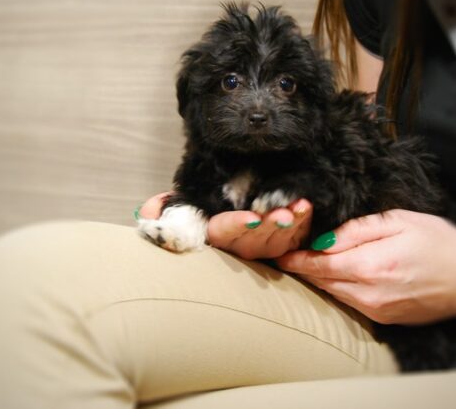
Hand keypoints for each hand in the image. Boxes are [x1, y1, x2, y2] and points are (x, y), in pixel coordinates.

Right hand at [137, 193, 312, 259]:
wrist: (229, 213)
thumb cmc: (199, 213)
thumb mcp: (179, 209)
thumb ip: (163, 208)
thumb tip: (148, 210)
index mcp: (214, 236)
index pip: (223, 233)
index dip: (236, 226)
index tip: (250, 217)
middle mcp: (238, 246)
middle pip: (254, 240)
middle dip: (269, 228)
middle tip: (281, 214)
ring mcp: (261, 247)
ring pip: (277, 242)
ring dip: (290, 226)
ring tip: (298, 208)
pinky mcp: (282, 244)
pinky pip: (295, 237)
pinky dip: (303, 223)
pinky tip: (306, 207)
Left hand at [276, 209, 455, 324]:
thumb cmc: (438, 243)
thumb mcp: (397, 222)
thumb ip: (357, 230)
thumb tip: (324, 239)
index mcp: (369, 265)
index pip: (318, 264)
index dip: (296, 259)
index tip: (279, 252)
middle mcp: (368, 293)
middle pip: (321, 281)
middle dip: (302, 268)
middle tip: (286, 254)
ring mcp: (376, 310)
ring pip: (334, 293)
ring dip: (318, 279)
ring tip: (306, 263)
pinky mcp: (384, 318)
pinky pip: (351, 302)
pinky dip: (338, 288)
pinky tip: (336, 276)